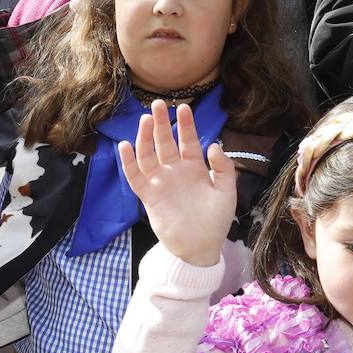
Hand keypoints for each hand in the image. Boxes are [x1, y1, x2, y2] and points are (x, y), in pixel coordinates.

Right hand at [117, 101, 236, 267]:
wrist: (200, 248)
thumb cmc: (216, 221)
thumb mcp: (227, 192)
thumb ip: (223, 168)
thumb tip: (213, 145)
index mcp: (195, 169)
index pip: (188, 141)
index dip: (185, 125)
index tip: (183, 108)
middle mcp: (176, 172)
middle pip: (165, 142)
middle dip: (161, 123)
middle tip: (157, 104)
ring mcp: (161, 183)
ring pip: (149, 155)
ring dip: (145, 138)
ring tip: (144, 120)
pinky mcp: (149, 197)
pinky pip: (135, 177)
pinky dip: (129, 163)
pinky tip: (125, 146)